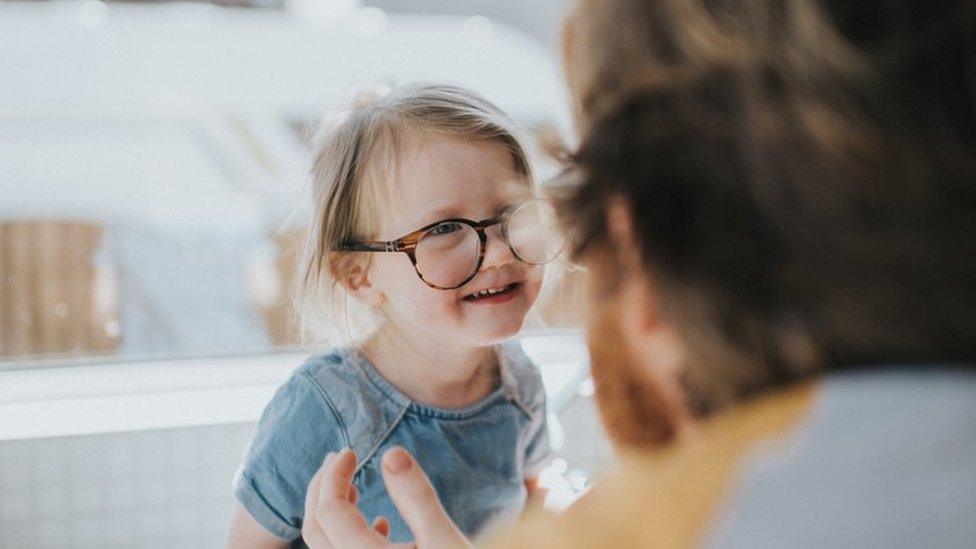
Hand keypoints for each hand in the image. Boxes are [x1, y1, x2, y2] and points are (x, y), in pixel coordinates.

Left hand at [302, 447, 471, 548]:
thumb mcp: (445, 541)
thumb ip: (416, 497)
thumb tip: (392, 453)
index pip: (329, 511)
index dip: (333, 475)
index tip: (352, 451)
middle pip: (315, 528)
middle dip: (322, 487)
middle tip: (340, 457)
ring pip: (325, 546)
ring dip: (331, 511)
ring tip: (350, 483)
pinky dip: (348, 536)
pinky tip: (380, 523)